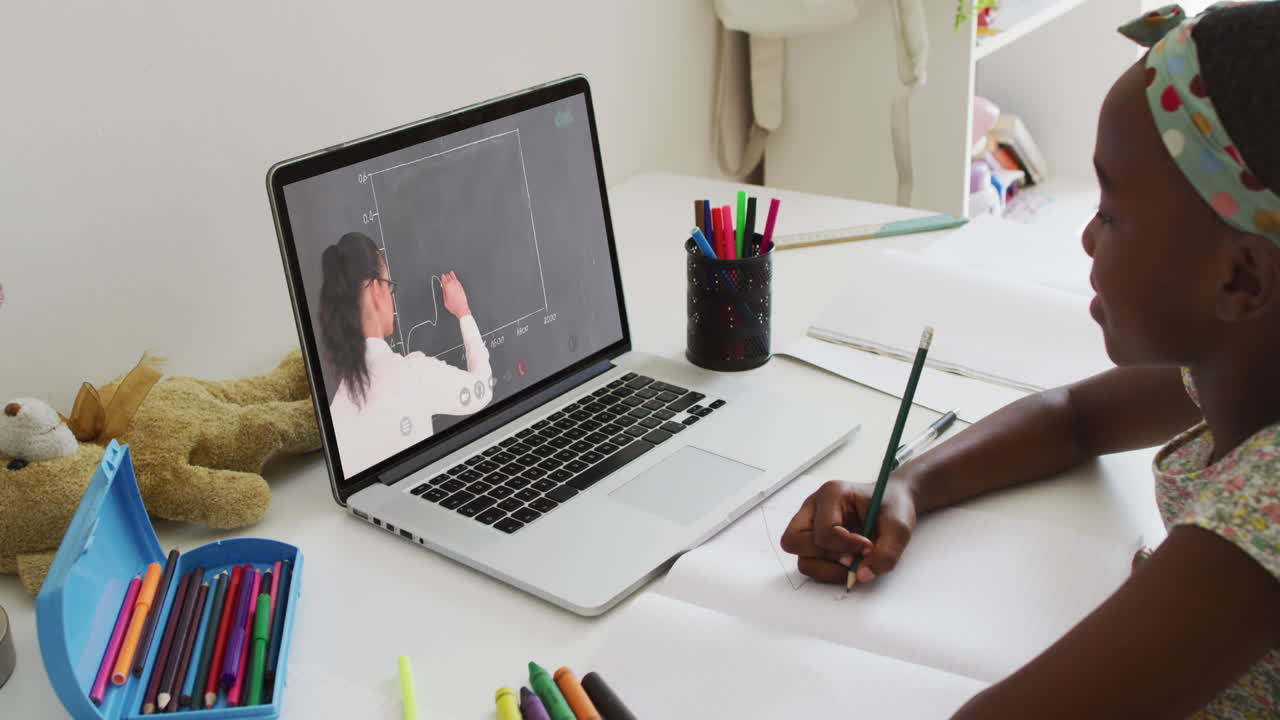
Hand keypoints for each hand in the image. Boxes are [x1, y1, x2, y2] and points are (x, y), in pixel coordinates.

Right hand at [440, 270, 471, 318]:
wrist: (462, 309)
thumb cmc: (454, 306)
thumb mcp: (445, 300)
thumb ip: (444, 293)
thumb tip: (443, 288)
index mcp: (447, 287)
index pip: (443, 279)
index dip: (442, 278)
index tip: (441, 277)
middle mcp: (453, 285)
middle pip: (448, 277)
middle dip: (446, 276)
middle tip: (444, 275)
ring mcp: (458, 286)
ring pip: (454, 277)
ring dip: (451, 275)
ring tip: (450, 272)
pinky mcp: (461, 287)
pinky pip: (457, 280)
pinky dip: (455, 278)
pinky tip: (455, 278)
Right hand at [779, 478, 917, 584]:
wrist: (893, 505)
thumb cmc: (892, 507)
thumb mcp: (899, 527)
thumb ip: (886, 553)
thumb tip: (862, 575)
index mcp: (831, 494)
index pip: (823, 530)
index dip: (846, 546)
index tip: (868, 547)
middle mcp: (813, 507)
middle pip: (794, 541)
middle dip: (826, 557)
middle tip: (852, 559)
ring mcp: (810, 524)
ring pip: (801, 558)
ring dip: (827, 568)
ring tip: (853, 563)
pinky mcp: (813, 540)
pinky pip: (810, 564)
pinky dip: (828, 570)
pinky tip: (848, 563)